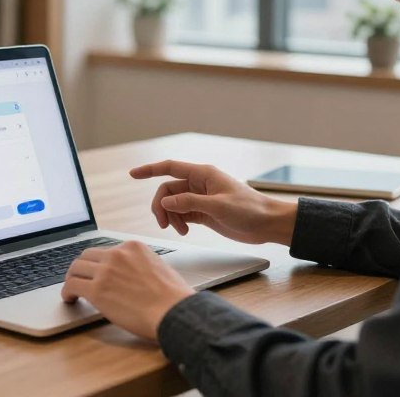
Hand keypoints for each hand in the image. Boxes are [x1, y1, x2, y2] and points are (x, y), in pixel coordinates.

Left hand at [61, 241, 193, 340]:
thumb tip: (129, 274)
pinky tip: (70, 299)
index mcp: (133, 247)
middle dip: (82, 268)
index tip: (95, 272)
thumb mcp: (158, 267)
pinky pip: (71, 285)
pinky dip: (67, 292)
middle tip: (79, 279)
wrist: (173, 311)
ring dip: (72, 279)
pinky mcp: (97, 290)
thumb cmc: (172, 297)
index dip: (98, 263)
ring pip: (75, 268)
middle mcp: (117, 254)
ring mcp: (105, 271)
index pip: (106, 250)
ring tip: (72, 290)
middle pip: (87, 256)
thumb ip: (140, 265)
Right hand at [131, 160, 296, 244]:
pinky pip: (181, 214)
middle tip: (164, 224)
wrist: (267, 224)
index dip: (149, 170)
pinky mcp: (204, 212)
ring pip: (173, 204)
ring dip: (170, 216)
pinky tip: (183, 230)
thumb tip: (166, 203)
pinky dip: (178, 222)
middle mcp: (199, 184)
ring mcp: (201, 199)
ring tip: (178, 230)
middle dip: (161, 206)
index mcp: (203, 174)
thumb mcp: (218, 206)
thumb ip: (190, 203)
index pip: (169, 168)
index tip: (132, 174)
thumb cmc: (250, 210)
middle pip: (168, 190)